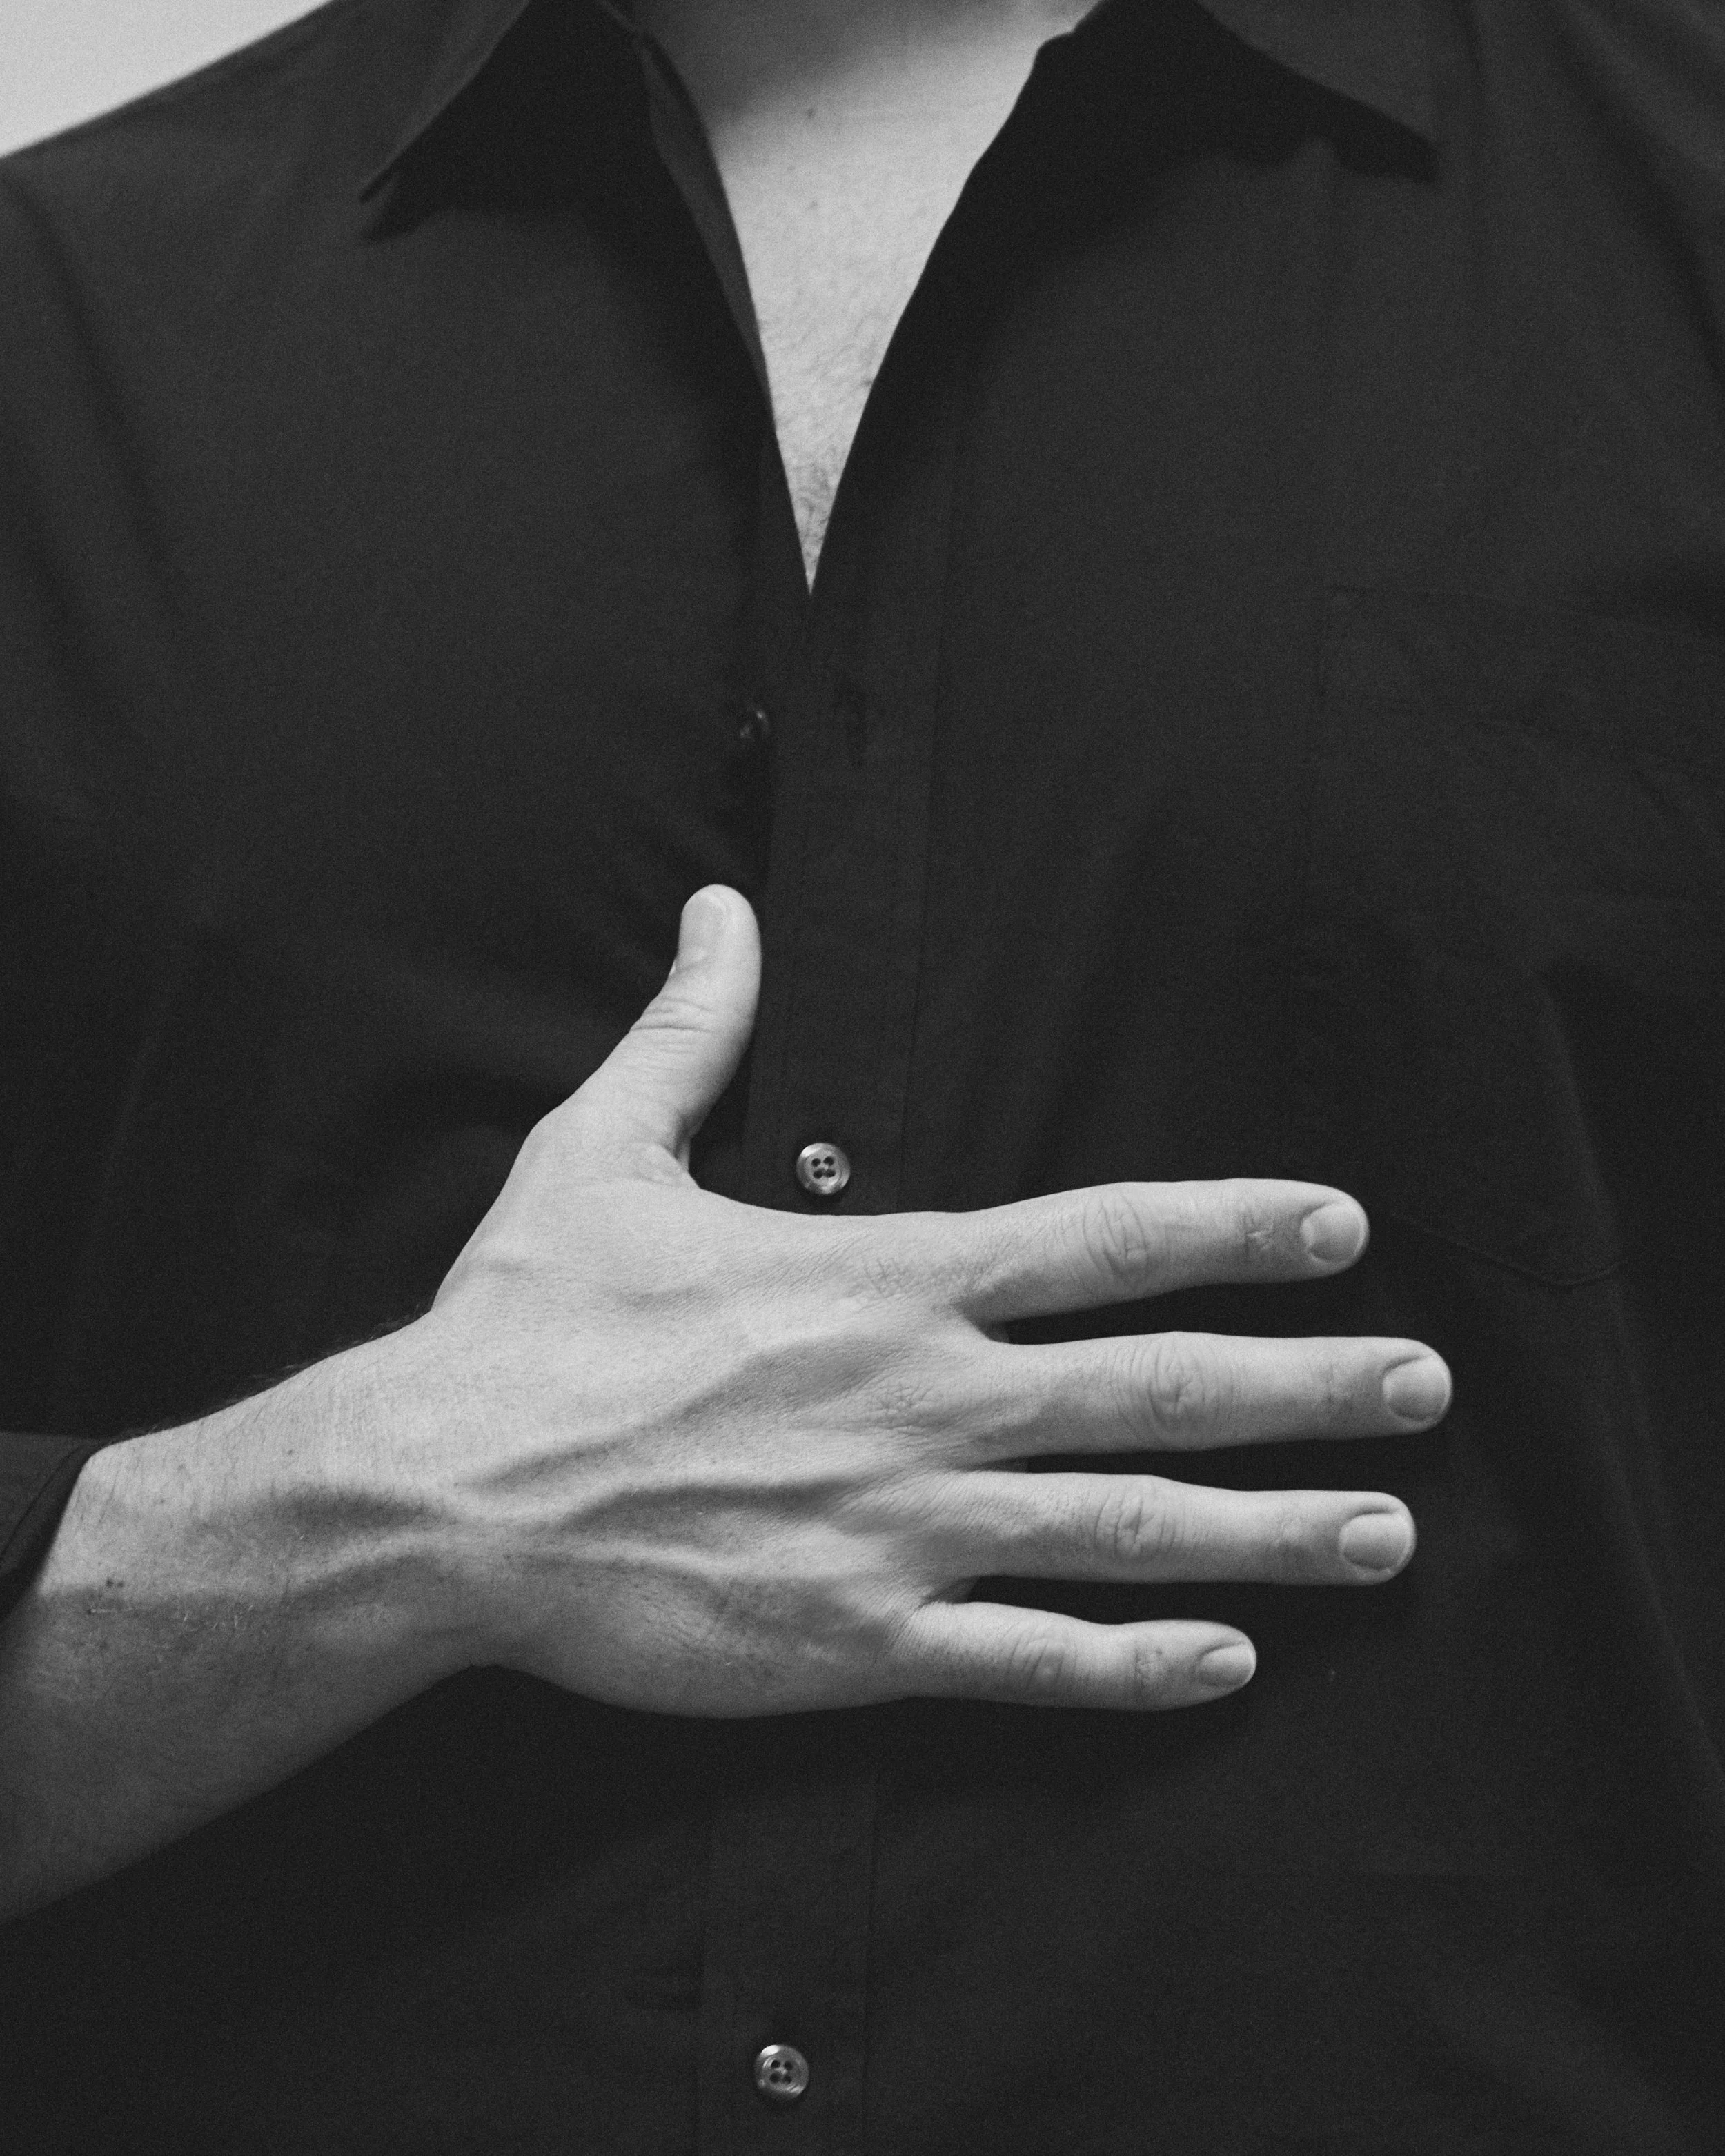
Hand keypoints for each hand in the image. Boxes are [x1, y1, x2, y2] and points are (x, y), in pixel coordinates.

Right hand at [410, 886, 1448, 1714]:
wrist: (441, 1492)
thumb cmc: (526, 1324)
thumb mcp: (604, 1150)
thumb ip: (693, 1033)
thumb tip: (723, 911)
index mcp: (882, 1276)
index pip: (1100, 1237)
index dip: (1233, 1226)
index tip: (1343, 1228)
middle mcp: (922, 1396)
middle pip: (1156, 1384)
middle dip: (1305, 1382)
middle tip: (1427, 1385)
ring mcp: (899, 1524)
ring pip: (1126, 1530)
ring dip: (1271, 1530)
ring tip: (1385, 1534)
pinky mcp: (854, 1637)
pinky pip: (1025, 1658)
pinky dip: (1134, 1666)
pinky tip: (1229, 1665)